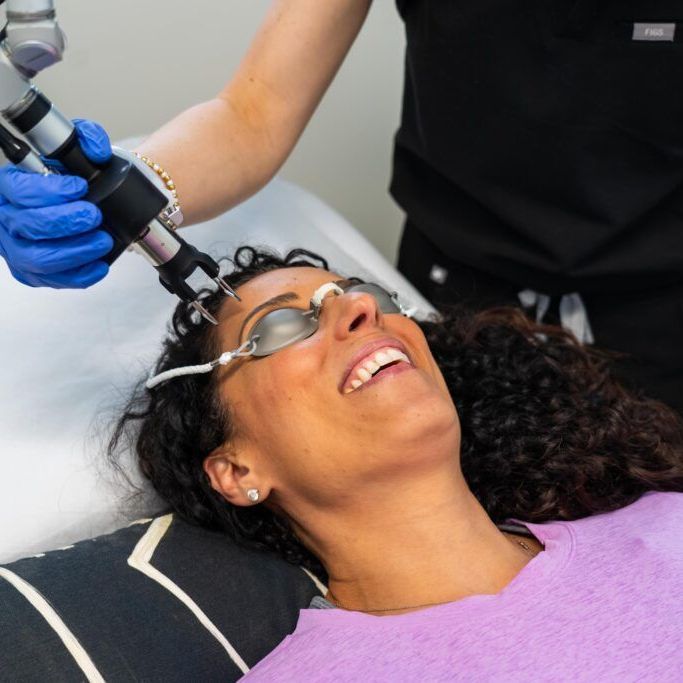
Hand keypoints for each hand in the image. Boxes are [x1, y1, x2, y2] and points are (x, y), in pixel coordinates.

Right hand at [0, 119, 113, 287]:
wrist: (79, 203)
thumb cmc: (71, 177)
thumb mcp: (77, 149)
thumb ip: (88, 138)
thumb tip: (96, 149)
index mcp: (9, 186)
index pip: (20, 190)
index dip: (50, 191)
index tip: (79, 187)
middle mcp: (7, 219)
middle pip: (29, 225)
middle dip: (66, 222)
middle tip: (94, 216)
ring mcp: (17, 249)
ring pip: (38, 258)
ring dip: (75, 251)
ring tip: (102, 240)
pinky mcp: (33, 273)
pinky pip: (53, 280)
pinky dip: (80, 275)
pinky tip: (100, 264)